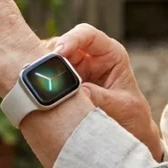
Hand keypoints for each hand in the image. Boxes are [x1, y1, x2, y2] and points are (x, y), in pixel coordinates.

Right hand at [50, 24, 162, 160]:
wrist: (129, 132)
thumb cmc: (131, 115)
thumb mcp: (121, 106)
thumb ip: (100, 97)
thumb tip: (76, 92)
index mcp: (110, 54)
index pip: (88, 35)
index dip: (71, 39)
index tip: (59, 52)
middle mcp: (90, 57)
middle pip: (63, 44)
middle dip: (50, 56)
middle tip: (40, 71)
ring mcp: (74, 69)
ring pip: (50, 59)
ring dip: (42, 70)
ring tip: (37, 84)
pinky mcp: (63, 83)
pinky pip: (46, 76)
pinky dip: (39, 82)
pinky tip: (36, 92)